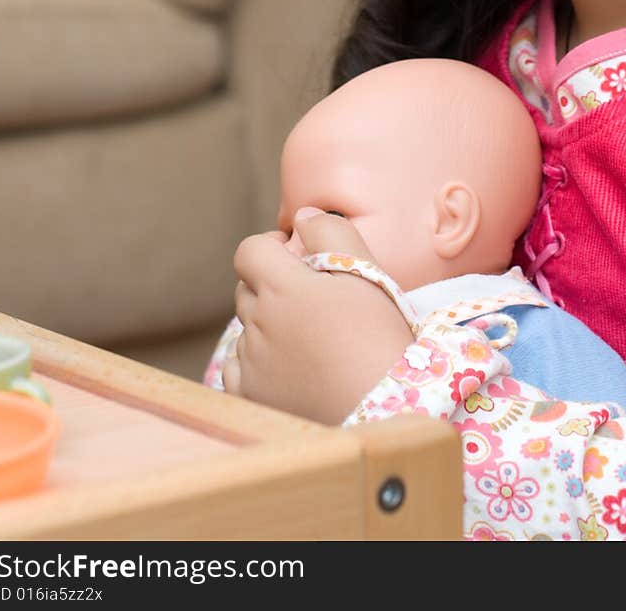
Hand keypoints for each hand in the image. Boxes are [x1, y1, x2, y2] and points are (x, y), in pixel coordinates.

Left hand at [222, 210, 412, 424]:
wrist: (387, 410)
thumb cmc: (380, 338)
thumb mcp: (367, 273)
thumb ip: (331, 232)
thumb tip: (302, 215)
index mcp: (282, 287)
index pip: (248, 251)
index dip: (268, 247)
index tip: (293, 255)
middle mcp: (258, 323)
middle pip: (247, 289)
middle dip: (271, 285)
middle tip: (311, 301)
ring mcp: (250, 364)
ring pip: (246, 329)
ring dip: (268, 325)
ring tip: (310, 342)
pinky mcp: (249, 398)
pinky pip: (238, 368)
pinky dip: (257, 363)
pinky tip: (292, 370)